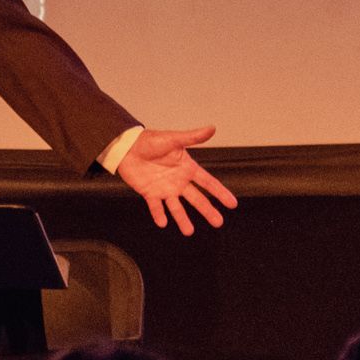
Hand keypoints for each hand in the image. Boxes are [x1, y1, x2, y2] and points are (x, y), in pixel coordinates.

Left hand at [117, 126, 237, 236]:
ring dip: (182, 219)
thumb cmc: (150, 140)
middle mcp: (178, 181)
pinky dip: (159, 215)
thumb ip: (192, 137)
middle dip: (208, 211)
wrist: (127, 146)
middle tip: (218, 223)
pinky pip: (156, 207)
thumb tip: (212, 128)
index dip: (220, 193)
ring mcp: (165, 189)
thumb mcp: (173, 139)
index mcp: (187, 168)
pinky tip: (163, 223)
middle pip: (196, 199)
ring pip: (177, 207)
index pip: (208, 183)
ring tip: (189, 232)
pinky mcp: (150, 193)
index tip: (232, 204)